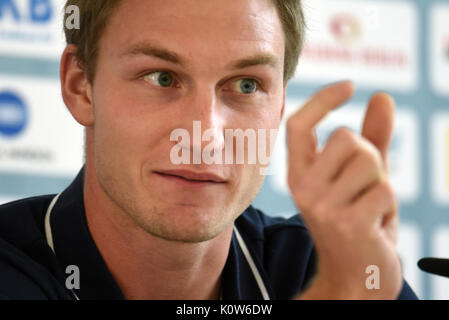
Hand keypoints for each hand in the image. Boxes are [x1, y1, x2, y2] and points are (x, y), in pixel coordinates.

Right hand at [287, 81, 401, 298]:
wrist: (355, 276)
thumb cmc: (358, 221)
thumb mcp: (362, 177)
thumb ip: (372, 137)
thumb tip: (381, 97)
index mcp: (299, 174)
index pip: (298, 126)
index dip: (322, 100)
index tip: (349, 86)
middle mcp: (302, 188)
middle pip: (346, 137)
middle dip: (369, 156)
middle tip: (363, 187)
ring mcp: (321, 206)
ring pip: (368, 160)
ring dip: (380, 182)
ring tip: (369, 207)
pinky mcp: (346, 223)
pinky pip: (385, 189)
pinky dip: (389, 204)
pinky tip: (375, 224)